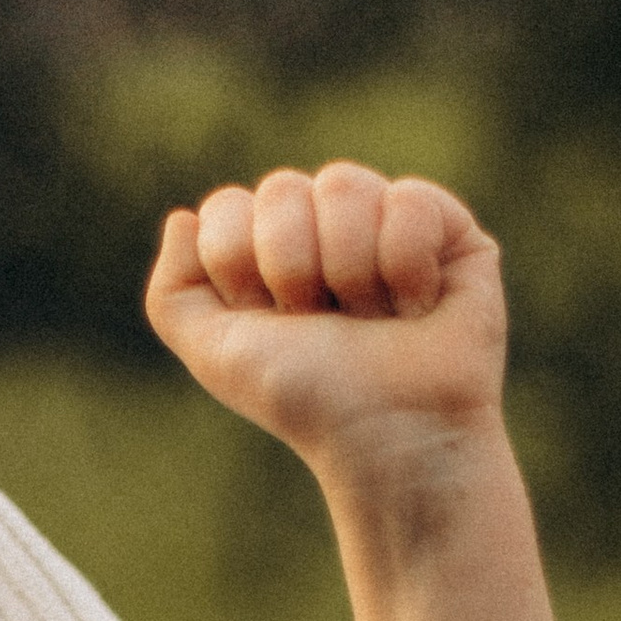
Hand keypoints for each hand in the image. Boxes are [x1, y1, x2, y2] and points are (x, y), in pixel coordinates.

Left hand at [145, 164, 506, 494]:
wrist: (388, 435)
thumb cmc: (307, 399)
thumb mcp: (216, 356)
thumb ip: (173, 292)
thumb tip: (184, 217)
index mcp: (268, 249)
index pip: (228, 207)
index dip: (240, 269)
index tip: (271, 324)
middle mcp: (325, 227)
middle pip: (281, 188)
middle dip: (294, 271)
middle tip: (326, 325)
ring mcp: (386, 220)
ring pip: (343, 185)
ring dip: (351, 272)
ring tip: (375, 320)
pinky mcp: (448, 228)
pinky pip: (408, 201)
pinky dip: (405, 269)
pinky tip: (418, 309)